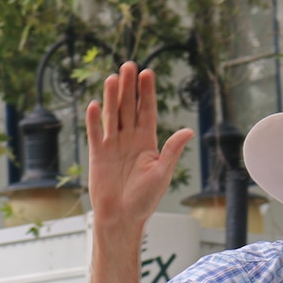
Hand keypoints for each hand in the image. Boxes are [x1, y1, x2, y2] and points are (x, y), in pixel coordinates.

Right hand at [86, 61, 193, 227]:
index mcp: (147, 143)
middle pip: (128, 108)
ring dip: (112, 97)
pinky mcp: (97, 155)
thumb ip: (172, 151)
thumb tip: (188, 131)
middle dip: (129, 87)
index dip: (147, 93)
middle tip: (129, 65)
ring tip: (113, 77)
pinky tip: (95, 104)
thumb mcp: (162, 174)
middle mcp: (129, 140)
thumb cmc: (145, 200)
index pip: (147, 112)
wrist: (122, 218)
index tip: (148, 73)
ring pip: (112, 116)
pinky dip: (95, 120)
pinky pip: (95, 134)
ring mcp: (112, 146)